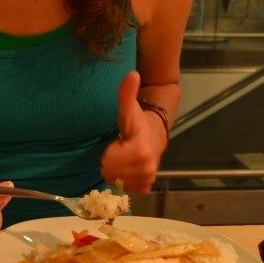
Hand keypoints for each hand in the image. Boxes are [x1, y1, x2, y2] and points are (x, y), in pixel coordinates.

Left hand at [100, 71, 162, 193]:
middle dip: (112, 161)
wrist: (155, 135)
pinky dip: (125, 179)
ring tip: (126, 157)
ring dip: (117, 170)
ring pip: (115, 181)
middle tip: (122, 150)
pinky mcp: (146, 187)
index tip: (120, 142)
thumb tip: (132, 74)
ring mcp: (147, 179)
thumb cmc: (137, 123)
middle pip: (108, 172)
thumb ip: (127, 92)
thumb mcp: (128, 108)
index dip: (110, 151)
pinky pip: (125, 188)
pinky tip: (131, 167)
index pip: (107, 161)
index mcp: (140, 151)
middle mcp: (146, 168)